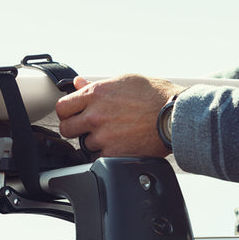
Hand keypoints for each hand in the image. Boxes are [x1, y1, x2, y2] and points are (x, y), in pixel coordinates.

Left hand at [56, 73, 183, 157]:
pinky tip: (119, 147)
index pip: (62, 107)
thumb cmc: (157, 95)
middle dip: (75, 129)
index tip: (72, 115)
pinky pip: (98, 159)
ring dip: (95, 142)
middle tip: (87, 128)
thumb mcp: (125, 80)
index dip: (67, 112)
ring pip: (84, 145)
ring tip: (112, 136)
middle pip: (66, 128)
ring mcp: (104, 136)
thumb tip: (79, 83)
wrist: (176, 116)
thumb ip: (97, 85)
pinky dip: (106, 155)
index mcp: (96, 94)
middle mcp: (96, 115)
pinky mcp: (114, 154)